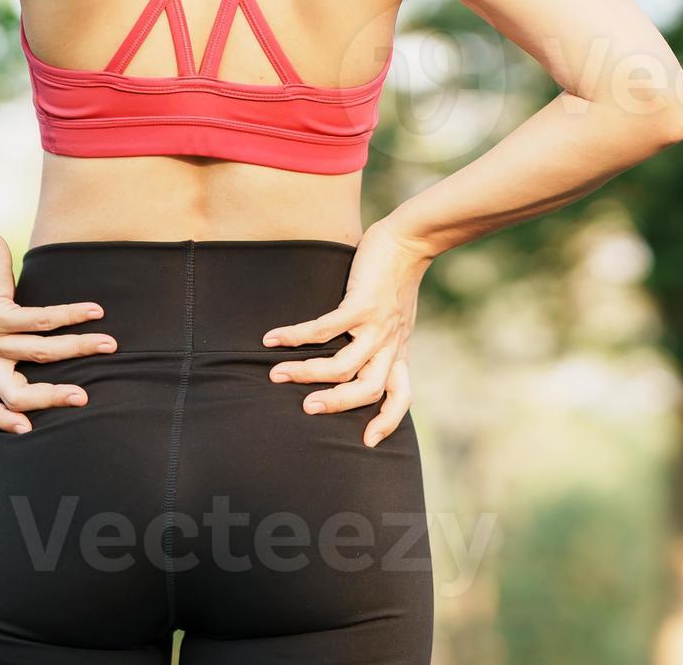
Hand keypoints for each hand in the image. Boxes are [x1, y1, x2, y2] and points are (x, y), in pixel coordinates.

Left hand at [0, 230, 114, 435]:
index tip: (30, 429)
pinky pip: (41, 321)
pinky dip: (71, 316)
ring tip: (108, 343)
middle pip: (14, 394)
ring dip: (79, 349)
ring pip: (39, 354)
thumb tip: (62, 362)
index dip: (3, 422)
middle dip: (52, 398)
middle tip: (83, 397)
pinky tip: (94, 311)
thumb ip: (17, 350)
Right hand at [264, 222, 428, 446]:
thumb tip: (356, 355)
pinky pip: (325, 329)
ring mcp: (376, 326)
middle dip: (336, 405)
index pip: (401, 396)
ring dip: (307, 373)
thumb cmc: (397, 278)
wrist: (409, 240)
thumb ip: (382, 340)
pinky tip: (272, 338)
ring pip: (343, 367)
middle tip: (306, 409)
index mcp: (397, 350)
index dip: (388, 421)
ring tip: (276, 374)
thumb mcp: (396, 318)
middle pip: (368, 390)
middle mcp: (389, 343)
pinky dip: (296, 336)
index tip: (368, 441)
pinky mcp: (361, 304)